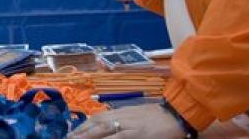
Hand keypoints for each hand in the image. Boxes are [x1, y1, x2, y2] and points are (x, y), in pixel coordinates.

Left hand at [69, 104, 183, 137]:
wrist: (177, 114)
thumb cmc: (158, 117)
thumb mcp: (137, 117)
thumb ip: (122, 121)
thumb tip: (110, 127)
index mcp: (120, 112)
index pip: (96, 118)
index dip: (83, 126)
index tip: (72, 134)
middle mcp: (120, 116)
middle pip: (94, 124)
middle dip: (79, 133)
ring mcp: (127, 125)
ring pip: (101, 130)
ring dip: (86, 136)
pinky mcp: (135, 133)